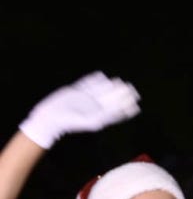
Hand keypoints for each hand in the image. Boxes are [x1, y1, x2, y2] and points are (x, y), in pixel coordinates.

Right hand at [19, 72, 140, 148]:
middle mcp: (93, 107)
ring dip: (109, 85)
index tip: (135, 100)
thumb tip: (121, 111)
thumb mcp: (92, 121)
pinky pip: (86, 84)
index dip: (125, 105)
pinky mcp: (75, 92)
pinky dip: (93, 80)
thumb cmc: (72, 122)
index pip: (115, 110)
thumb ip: (107, 116)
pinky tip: (100, 75)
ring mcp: (84, 99)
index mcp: (99, 115)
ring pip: (100, 90)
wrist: (52, 117)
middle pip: (110, 98)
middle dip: (120, 93)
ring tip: (119, 81)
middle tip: (131, 88)